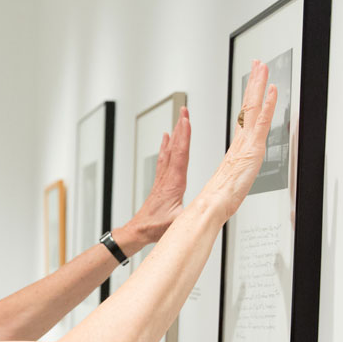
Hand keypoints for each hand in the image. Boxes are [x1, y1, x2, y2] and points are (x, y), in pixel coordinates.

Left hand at [124, 107, 192, 246]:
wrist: (138, 230)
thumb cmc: (155, 228)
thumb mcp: (177, 224)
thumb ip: (190, 215)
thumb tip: (204, 209)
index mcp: (173, 184)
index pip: (180, 155)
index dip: (184, 138)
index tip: (187, 122)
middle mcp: (167, 178)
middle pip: (175, 147)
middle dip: (181, 128)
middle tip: (184, 111)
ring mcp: (163, 179)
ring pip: (169, 150)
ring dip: (175, 133)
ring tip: (179, 119)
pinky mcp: (161, 182)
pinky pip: (164, 158)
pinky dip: (166, 145)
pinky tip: (166, 138)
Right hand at [209, 60, 278, 217]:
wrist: (213, 203)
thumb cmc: (221, 197)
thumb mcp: (232, 181)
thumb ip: (236, 173)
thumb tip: (236, 175)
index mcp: (238, 146)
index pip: (244, 115)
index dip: (249, 97)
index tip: (252, 82)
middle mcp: (241, 140)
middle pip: (247, 104)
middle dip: (253, 82)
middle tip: (257, 64)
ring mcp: (247, 142)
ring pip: (253, 106)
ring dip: (259, 85)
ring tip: (262, 67)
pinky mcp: (253, 148)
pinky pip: (261, 121)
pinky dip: (267, 104)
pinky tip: (272, 90)